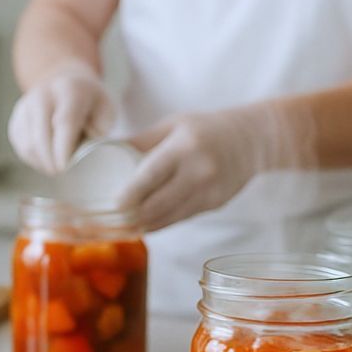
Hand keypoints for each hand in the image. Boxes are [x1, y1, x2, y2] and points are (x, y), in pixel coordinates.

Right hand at [7, 60, 115, 174]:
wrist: (66, 83)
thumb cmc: (90, 103)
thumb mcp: (106, 110)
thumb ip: (100, 129)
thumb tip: (85, 149)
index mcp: (70, 90)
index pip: (64, 121)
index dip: (63, 148)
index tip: (65, 168)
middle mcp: (43, 94)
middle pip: (40, 135)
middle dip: (50, 160)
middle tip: (61, 174)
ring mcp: (26, 106)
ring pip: (28, 144)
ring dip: (41, 161)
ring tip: (55, 167)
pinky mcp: (16, 119)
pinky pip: (21, 146)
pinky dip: (33, 159)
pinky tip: (46, 160)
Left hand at [121, 103, 306, 230]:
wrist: (252, 140)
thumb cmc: (204, 128)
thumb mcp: (171, 126)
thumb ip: (139, 142)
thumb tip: (99, 153)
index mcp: (184, 148)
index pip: (150, 178)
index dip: (128, 197)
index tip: (110, 205)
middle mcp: (199, 173)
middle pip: (155, 206)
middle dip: (128, 217)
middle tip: (106, 220)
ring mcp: (209, 193)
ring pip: (166, 219)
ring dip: (140, 225)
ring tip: (117, 226)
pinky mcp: (213, 206)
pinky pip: (178, 220)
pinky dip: (157, 223)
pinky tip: (140, 223)